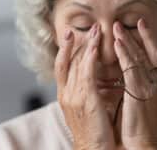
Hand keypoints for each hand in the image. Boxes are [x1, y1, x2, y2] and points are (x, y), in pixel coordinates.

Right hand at [54, 24, 115, 149]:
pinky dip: (89, 58)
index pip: (62, 66)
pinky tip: (95, 46)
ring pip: (76, 63)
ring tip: (94, 30)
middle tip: (80, 27)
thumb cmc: (93, 130)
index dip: (65, 49)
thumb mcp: (85, 108)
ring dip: (85, 44)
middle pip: (66, 61)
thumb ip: (85, 90)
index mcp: (65, 95)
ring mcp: (74, 95)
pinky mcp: (86, 99)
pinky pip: (87, 73)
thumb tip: (91, 76)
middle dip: (72, 42)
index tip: (71, 35)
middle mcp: (66, 93)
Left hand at [113, 19, 156, 149]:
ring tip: (117, 28)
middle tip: (129, 21)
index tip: (142, 26)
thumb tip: (133, 70)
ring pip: (140, 57)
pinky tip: (117, 44)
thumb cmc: (142, 124)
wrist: (143, 143)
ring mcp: (150, 86)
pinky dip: (124, 54)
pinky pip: (131, 68)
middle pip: (150, 52)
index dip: (150, 39)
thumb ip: (143, 83)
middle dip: (139, 35)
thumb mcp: (146, 99)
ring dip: (128, 41)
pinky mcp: (139, 92)